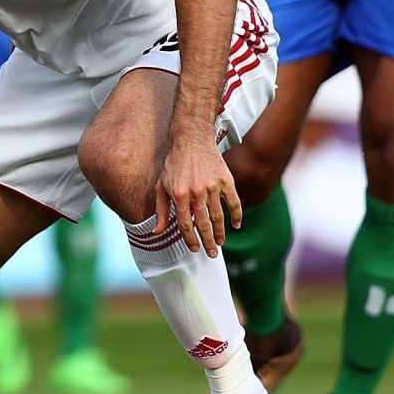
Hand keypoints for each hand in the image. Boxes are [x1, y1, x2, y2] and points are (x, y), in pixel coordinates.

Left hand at [153, 136, 241, 257]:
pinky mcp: (226, 180)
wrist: (192, 139)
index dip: (190, 239)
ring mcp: (213, 186)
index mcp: (179, 194)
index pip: (184, 224)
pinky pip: (234, 202)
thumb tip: (156, 232)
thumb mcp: (161, 185)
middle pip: (203, 224)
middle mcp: (196, 192)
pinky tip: (236, 225)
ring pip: (218, 216)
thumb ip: (160, 210)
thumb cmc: (174, 164)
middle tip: (211, 254)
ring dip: (220, 232)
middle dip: (208, 242)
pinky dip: (237, 215)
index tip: (195, 249)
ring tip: (220, 243)